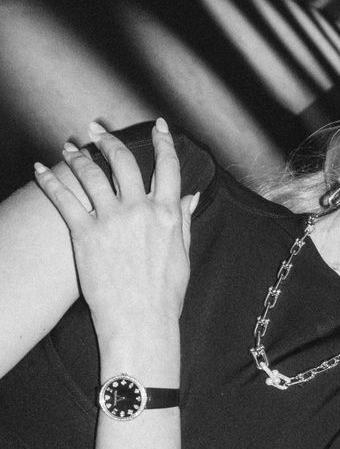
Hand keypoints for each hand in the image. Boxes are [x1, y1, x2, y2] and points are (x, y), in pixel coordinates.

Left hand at [33, 120, 197, 345]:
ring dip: (78, 156)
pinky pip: (64, 199)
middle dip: (109, 140)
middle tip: (97, 130)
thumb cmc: (165, 295)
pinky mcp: (85, 234)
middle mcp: (139, 210)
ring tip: (68, 148)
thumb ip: (183, 221)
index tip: (160, 127)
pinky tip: (40, 169)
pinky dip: (50, 181)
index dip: (164, 143)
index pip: (168, 168)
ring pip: (92, 174)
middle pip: (124, 162)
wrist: (141, 321)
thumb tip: (190, 197)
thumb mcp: (182, 255)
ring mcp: (111, 220)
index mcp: (167, 214)